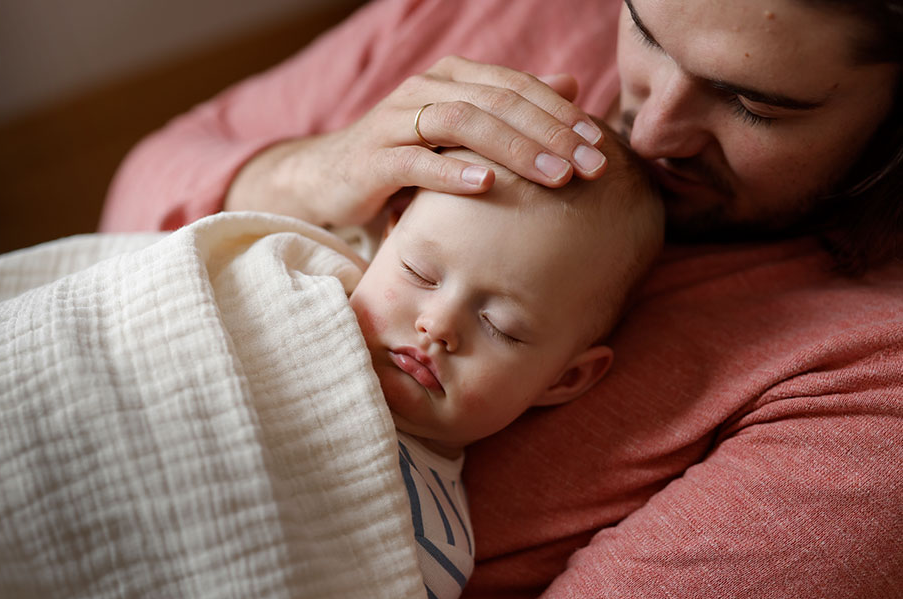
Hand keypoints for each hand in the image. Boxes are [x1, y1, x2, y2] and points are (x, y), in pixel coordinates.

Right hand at [226, 55, 607, 226]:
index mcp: (453, 78)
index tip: (602, 147)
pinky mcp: (373, 158)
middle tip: (592, 167)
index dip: (563, 113)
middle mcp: (426, 88)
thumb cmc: (405, 156)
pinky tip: (487, 185)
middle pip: (499, 101)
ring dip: (515, 149)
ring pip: (463, 122)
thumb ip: (511, 107)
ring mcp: (396, 120)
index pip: (519, 87)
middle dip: (552, 133)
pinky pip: (416, 160)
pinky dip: (453, 171)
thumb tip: (572, 82)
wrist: (330, 178)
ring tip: (555, 177)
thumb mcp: (461, 133)